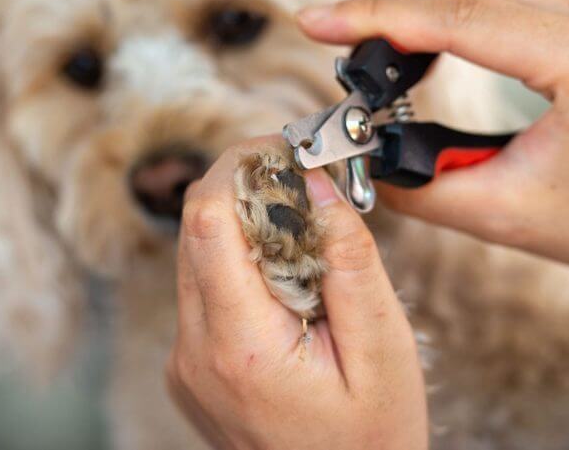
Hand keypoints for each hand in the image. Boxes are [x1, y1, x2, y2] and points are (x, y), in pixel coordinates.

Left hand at [166, 140, 427, 449]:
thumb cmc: (370, 440)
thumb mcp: (382, 347)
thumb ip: (347, 260)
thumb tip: (316, 183)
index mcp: (239, 344)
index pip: (206, 219)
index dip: (240, 164)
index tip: (284, 148)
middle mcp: (195, 350)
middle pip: (196, 228)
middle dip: (247, 188)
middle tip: (306, 182)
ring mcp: (186, 361)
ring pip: (198, 254)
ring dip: (246, 226)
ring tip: (308, 237)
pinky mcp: (191, 365)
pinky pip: (205, 289)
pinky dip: (242, 265)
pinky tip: (292, 284)